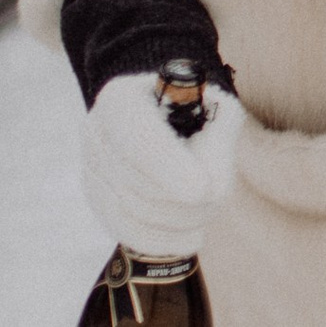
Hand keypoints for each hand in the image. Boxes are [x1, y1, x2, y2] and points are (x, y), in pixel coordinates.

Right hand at [82, 70, 243, 256]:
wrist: (169, 115)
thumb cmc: (199, 110)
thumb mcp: (218, 107)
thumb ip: (220, 137)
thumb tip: (210, 188)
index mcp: (121, 99)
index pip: (138, 142)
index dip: (169, 170)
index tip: (204, 191)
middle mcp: (96, 131)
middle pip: (134, 182)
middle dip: (180, 199)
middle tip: (216, 199)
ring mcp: (90, 165)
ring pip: (128, 210)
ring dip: (174, 219)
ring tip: (207, 213)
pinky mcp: (95, 195)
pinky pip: (121, 227)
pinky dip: (157, 239)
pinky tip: (188, 240)